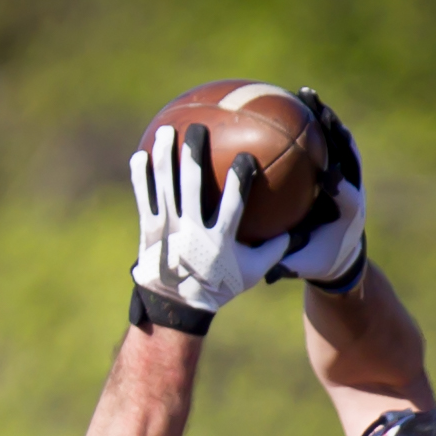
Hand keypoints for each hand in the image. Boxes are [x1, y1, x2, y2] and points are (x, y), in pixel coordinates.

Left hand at [130, 124, 289, 320]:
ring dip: (165, 156)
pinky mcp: (149, 230)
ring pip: (165, 186)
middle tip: (198, 128)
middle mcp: (192, 232)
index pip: (233, 204)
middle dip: (195, 153)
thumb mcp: (250, 274)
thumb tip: (295, 230)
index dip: (239, 179)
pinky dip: (141, 177)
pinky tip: (140, 155)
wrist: (177, 306)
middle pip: (193, 186)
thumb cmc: (218, 286)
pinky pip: (144, 198)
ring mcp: (168, 229)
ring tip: (166, 130)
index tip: (246, 157)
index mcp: (219, 240)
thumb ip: (272, 251)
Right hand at [266, 89, 365, 289]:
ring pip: (339, 141)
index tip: (328, 176)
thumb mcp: (304, 266)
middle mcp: (351, 190)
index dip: (340, 186)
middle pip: (347, 158)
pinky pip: (327, 137)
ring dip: (325, 118)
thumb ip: (288, 264)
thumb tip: (265, 269)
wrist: (340, 253)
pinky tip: (293, 100)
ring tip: (307, 95)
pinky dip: (314, 119)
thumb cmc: (318, 261)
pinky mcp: (339, 165)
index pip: (347, 198)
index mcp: (348, 216)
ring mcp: (347, 174)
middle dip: (337, 138)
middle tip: (324, 118)